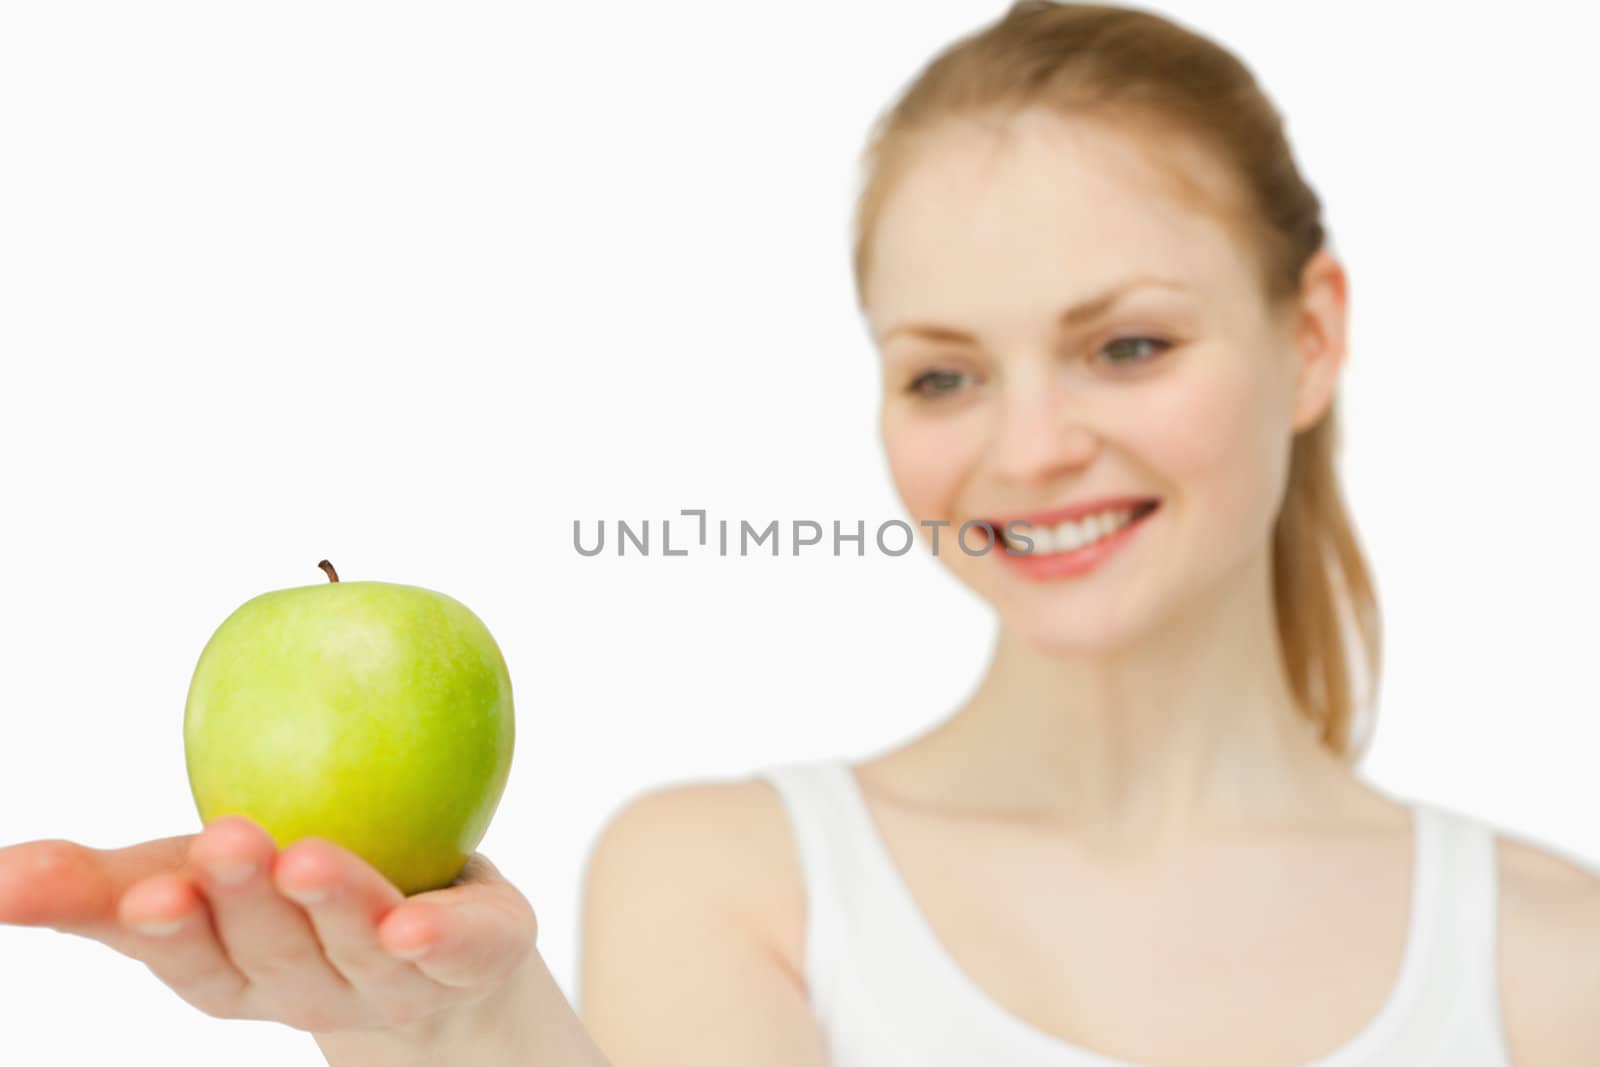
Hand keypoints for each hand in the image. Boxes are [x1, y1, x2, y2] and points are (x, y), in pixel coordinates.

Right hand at [0, 816, 537, 1035]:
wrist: (436, 938)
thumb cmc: (285, 897)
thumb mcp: (189, 879)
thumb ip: (98, 885)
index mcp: (235, 973)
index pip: (192, 960)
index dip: (168, 932)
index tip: (147, 894)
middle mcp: (309, 986)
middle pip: (273, 950)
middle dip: (244, 902)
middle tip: (224, 842)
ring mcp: (393, 981)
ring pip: (360, 947)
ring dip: (334, 904)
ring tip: (307, 858)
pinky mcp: (474, 958)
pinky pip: (462, 949)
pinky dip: (441, 938)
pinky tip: (418, 923)